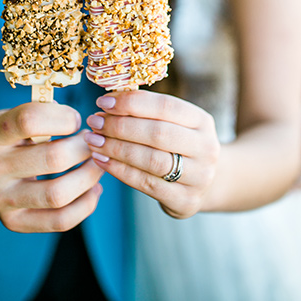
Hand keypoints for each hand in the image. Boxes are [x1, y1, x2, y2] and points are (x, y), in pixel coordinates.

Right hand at [0, 102, 103, 232]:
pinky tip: (93, 188)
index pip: (30, 120)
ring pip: (58, 194)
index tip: (76, 119)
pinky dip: (85, 204)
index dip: (63, 117)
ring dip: (88, 177)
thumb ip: (42, 113)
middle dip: (84, 148)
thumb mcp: (13, 114)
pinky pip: (59, 221)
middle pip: (53, 159)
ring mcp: (1, 200)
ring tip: (96, 163)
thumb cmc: (6, 135)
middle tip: (93, 142)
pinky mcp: (13, 222)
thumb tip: (80, 122)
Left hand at [85, 90, 219, 218]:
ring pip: (151, 160)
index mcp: (202, 121)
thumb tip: (109, 100)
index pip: (166, 106)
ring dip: (117, 148)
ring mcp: (199, 177)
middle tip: (95, 122)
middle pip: (158, 133)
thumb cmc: (178, 145)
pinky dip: (120, 170)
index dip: (132, 102)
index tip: (104, 101)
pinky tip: (101, 160)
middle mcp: (206, 148)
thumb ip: (147, 112)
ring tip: (93, 140)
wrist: (205, 184)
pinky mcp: (186, 201)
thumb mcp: (174, 124)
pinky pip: (146, 183)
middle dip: (120, 126)